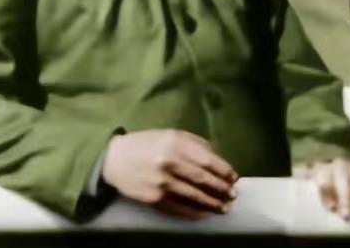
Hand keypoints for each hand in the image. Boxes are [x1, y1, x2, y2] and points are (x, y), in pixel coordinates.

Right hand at [102, 129, 238, 218]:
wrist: (114, 159)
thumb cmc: (147, 144)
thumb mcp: (172, 134)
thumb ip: (196, 144)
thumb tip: (218, 159)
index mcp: (176, 143)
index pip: (208, 160)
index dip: (224, 171)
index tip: (234, 178)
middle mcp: (170, 162)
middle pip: (203, 179)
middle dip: (221, 189)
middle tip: (233, 195)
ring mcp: (161, 182)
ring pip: (193, 196)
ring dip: (211, 204)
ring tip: (224, 208)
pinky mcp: (153, 198)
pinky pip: (178, 208)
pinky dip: (194, 213)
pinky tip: (204, 214)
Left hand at [294, 157, 349, 218]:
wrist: (331, 177)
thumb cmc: (316, 189)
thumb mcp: (306, 189)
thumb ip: (302, 192)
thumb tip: (296, 204)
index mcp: (318, 166)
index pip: (322, 171)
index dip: (327, 188)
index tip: (330, 206)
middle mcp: (336, 162)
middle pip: (341, 172)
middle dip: (344, 194)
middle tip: (346, 214)